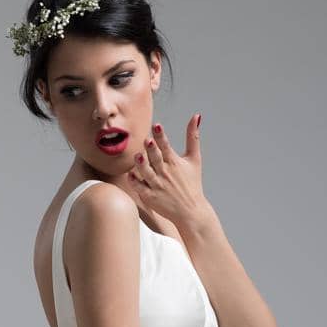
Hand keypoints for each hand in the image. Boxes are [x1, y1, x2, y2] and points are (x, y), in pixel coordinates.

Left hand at [121, 113, 207, 231]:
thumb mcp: (195, 158)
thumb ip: (193, 137)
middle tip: (147, 140)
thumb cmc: (192, 183)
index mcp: (174, 162)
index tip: (157, 125)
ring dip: (142, 165)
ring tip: (137, 156)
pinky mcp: (151, 197)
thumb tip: (196, 116)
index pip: (166, 146)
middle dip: (152, 150)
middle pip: (156, 158)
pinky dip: (135, 182)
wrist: (191, 210)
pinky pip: (141, 188)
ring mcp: (157, 185)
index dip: (161, 135)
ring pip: (147, 173)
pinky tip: (130, 175)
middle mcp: (165, 173)